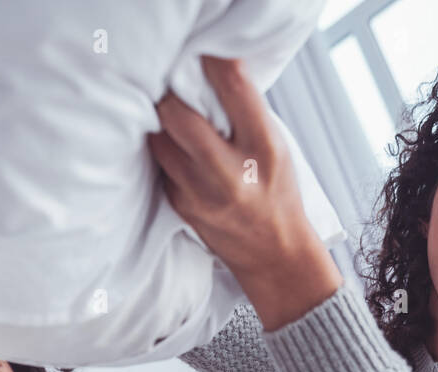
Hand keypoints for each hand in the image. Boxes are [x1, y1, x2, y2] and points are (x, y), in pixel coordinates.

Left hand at [147, 56, 341, 330]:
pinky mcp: (181, 205)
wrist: (273, 253)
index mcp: (264, 148)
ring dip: (161, 123)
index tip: (204, 51)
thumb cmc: (277, 193)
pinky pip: (161, 164)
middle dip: (170, 95)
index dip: (213, 61)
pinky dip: (165, 151)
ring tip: (172, 118)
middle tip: (173, 88)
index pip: (234, 89)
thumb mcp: (278, 148)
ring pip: (159, 139)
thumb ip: (248, 114)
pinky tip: (176, 150)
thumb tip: (210, 72)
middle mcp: (231, 172)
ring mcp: (201, 193)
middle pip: (178, 115)